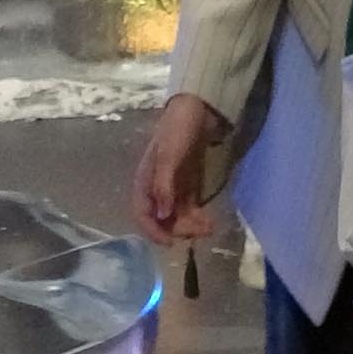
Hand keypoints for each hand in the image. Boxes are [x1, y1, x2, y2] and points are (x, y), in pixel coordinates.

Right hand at [132, 94, 225, 244]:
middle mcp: (156, 189)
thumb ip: (164, 186)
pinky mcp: (187, 186)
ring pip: (177, 218)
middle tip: (199, 232)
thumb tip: (163, 215)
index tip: (170, 243)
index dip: (153, 232)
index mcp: (144, 182)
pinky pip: (189, 209)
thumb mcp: (169, 157)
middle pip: (162, 220)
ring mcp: (172, 188)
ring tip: (209, 227)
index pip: (142, 215)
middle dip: (179, 230)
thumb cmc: (177, 131)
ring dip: (191, 227)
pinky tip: (210, 222)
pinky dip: (198, 218)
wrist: (196, 110)